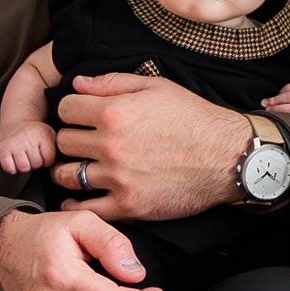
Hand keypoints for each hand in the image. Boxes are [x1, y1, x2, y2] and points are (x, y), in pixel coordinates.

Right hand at [0, 122, 57, 176]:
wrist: (18, 124)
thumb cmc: (36, 133)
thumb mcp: (50, 135)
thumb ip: (57, 146)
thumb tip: (62, 159)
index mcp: (41, 135)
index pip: (49, 159)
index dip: (48, 160)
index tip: (44, 154)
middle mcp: (27, 139)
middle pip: (37, 164)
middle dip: (37, 162)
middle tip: (34, 155)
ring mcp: (14, 145)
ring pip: (24, 168)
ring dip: (26, 166)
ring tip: (26, 158)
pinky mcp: (3, 151)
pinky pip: (9, 168)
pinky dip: (13, 169)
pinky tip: (16, 162)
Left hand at [53, 74, 249, 218]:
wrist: (227, 157)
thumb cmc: (195, 119)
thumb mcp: (157, 87)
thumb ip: (113, 82)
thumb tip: (78, 82)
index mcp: (114, 112)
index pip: (65, 109)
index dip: (71, 111)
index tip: (80, 117)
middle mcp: (111, 145)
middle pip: (62, 142)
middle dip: (69, 139)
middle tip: (81, 143)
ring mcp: (118, 177)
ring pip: (66, 175)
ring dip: (67, 171)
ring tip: (78, 168)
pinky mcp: (129, 205)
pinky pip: (86, 208)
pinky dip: (76, 204)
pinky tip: (80, 197)